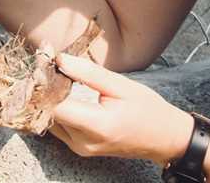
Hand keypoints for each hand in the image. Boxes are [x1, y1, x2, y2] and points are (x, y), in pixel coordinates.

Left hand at [50, 53, 192, 164]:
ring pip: (50, 119)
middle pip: (49, 113)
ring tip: (59, 77)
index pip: (55, 106)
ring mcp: (80, 148)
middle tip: (49, 66)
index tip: (45, 64)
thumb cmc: (147, 109)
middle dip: (46, 88)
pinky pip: (58, 126)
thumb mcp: (121, 85)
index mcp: (98, 126)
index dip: (46, 84)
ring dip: (50, 98)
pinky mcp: (79, 148)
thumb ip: (88, 73)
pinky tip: (66, 93)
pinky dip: (58, 108)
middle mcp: (84, 142)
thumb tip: (60, 60)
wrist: (163, 138)